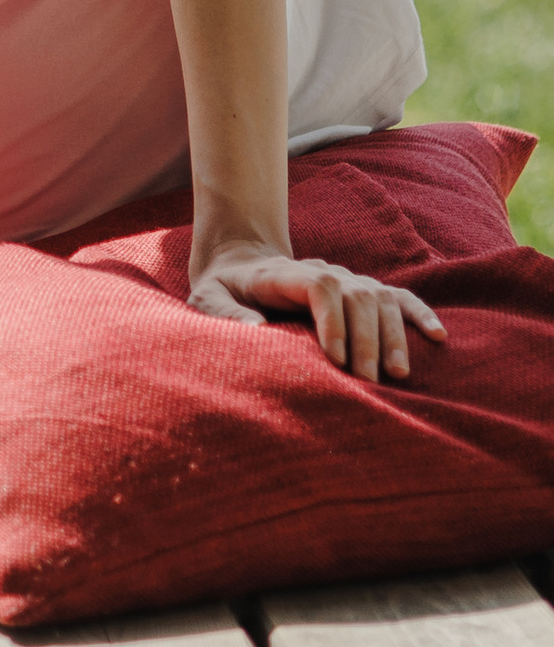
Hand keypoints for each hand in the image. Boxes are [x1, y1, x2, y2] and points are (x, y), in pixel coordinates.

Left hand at [189, 240, 446, 381]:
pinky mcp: (361, 292)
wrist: (240, 265)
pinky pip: (399, 299)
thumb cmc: (223, 290)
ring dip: (393, 334)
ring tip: (395, 374)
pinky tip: (439, 337)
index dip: (332, 320)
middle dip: (365, 338)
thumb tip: (257, 331)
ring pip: (381, 298)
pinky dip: (420, 314)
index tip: (334, 358)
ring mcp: (347, 280)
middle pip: (358, 294)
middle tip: (367, 381)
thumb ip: (226, 313)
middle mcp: (324, 271)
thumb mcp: (207, 299)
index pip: (322, 286)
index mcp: (286, 274)